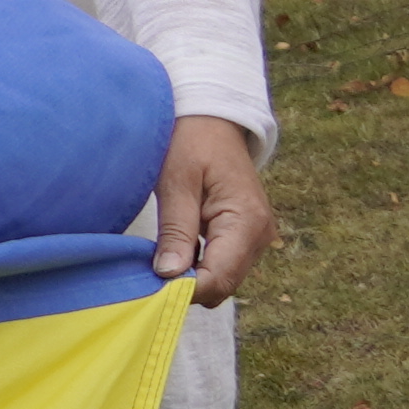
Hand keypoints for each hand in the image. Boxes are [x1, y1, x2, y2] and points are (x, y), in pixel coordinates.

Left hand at [141, 112, 274, 299]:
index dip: (185, 290)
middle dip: (187, 286)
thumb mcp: (176, 182)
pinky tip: (175, 250)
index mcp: (247, 221)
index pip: (219, 278)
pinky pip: (223, 264)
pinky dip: (199, 265)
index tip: (150, 287)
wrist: (212, 118)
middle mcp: (260, 236)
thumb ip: (176, 230)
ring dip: (192, 277)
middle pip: (223, 285)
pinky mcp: (246, 235)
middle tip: (149, 274)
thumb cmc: (191, 141)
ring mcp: (256, 237)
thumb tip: (170, 275)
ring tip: (160, 258)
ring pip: (223, 278)